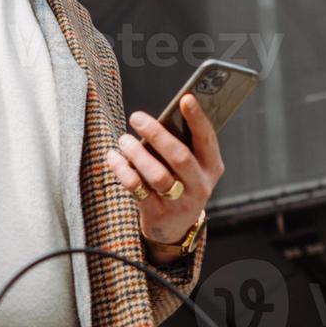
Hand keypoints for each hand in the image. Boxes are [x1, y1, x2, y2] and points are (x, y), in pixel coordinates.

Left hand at [107, 94, 223, 263]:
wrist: (175, 227)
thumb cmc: (180, 182)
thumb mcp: (191, 166)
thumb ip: (182, 144)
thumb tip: (162, 117)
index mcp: (211, 167)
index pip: (207, 139)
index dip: (197, 119)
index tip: (186, 98)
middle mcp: (199, 185)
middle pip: (180, 157)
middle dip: (157, 134)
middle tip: (137, 117)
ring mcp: (179, 202)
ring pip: (157, 175)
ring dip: (137, 153)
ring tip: (124, 139)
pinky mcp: (157, 213)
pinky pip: (137, 188)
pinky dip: (123, 170)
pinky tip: (114, 157)